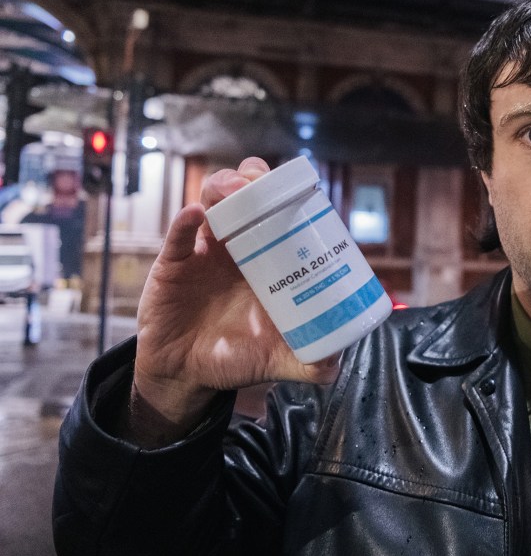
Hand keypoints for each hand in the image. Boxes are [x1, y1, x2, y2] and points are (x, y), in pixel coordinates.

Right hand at [125, 157, 339, 445]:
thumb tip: (332, 367)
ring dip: (223, 188)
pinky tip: (193, 215)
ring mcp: (204, 252)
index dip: (288, 195)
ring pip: (211, 202)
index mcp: (267, 261)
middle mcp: (237, 249)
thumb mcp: (273, 358)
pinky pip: (178, 237)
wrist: (186, 375)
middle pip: (246, 196)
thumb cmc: (235, 356)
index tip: (302, 190)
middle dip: (255, 180)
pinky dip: (184, 223)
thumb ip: (303, 362)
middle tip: (263, 184)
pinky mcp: (173, 265)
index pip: (280, 213)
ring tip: (235, 190)